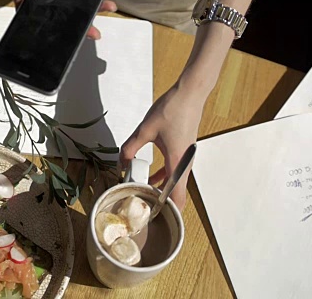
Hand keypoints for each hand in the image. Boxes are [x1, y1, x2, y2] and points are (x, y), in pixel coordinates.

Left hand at [119, 82, 204, 210]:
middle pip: (176, 193)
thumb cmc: (173, 109)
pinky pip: (174, 171)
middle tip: (143, 207)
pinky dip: (163, 177)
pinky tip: (150, 177)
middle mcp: (185, 163)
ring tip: (143, 193)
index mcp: (177, 161)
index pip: (176, 196)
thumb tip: (121, 162)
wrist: (190, 94)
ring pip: (175, 182)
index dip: (167, 210)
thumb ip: (130, 148)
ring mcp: (186, 158)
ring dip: (161, 189)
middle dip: (160, 202)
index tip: (154, 218)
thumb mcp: (145, 129)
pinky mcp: (184, 152)